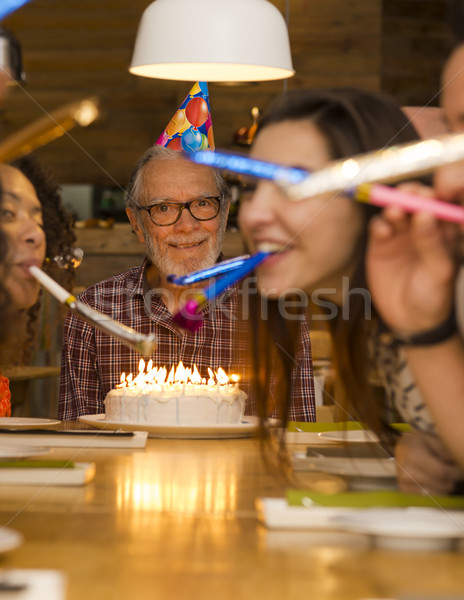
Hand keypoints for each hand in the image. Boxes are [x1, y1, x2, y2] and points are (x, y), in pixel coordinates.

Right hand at [366, 183, 457, 333]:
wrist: (409, 320)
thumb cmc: (433, 296)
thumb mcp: (439, 271)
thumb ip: (432, 242)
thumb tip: (425, 213)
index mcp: (445, 233)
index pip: (441, 206)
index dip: (435, 196)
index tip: (430, 195)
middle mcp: (422, 229)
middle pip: (417, 202)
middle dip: (412, 195)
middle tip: (407, 195)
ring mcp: (401, 235)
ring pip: (397, 210)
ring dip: (395, 207)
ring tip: (395, 213)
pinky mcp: (380, 244)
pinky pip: (378, 226)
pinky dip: (379, 224)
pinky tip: (382, 232)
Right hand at [395, 431, 462, 494]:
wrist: (400, 448)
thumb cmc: (418, 442)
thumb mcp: (431, 439)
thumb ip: (444, 451)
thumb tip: (456, 465)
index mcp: (413, 455)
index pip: (441, 472)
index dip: (456, 474)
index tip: (461, 471)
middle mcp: (407, 471)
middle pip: (441, 485)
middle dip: (452, 480)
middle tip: (452, 472)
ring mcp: (404, 483)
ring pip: (438, 494)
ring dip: (445, 487)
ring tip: (443, 476)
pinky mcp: (404, 491)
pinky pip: (430, 498)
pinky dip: (436, 491)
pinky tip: (434, 482)